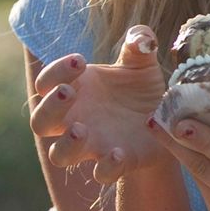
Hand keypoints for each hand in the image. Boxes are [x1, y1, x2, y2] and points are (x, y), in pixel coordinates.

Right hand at [29, 26, 168, 182]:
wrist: (168, 121)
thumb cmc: (142, 89)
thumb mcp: (143, 64)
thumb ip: (140, 45)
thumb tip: (141, 37)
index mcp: (77, 90)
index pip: (47, 83)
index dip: (55, 72)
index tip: (79, 60)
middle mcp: (76, 119)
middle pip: (40, 121)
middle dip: (49, 107)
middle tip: (68, 92)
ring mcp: (93, 144)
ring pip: (60, 154)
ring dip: (67, 143)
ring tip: (81, 129)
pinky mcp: (117, 162)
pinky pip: (102, 173)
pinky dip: (106, 166)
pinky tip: (117, 152)